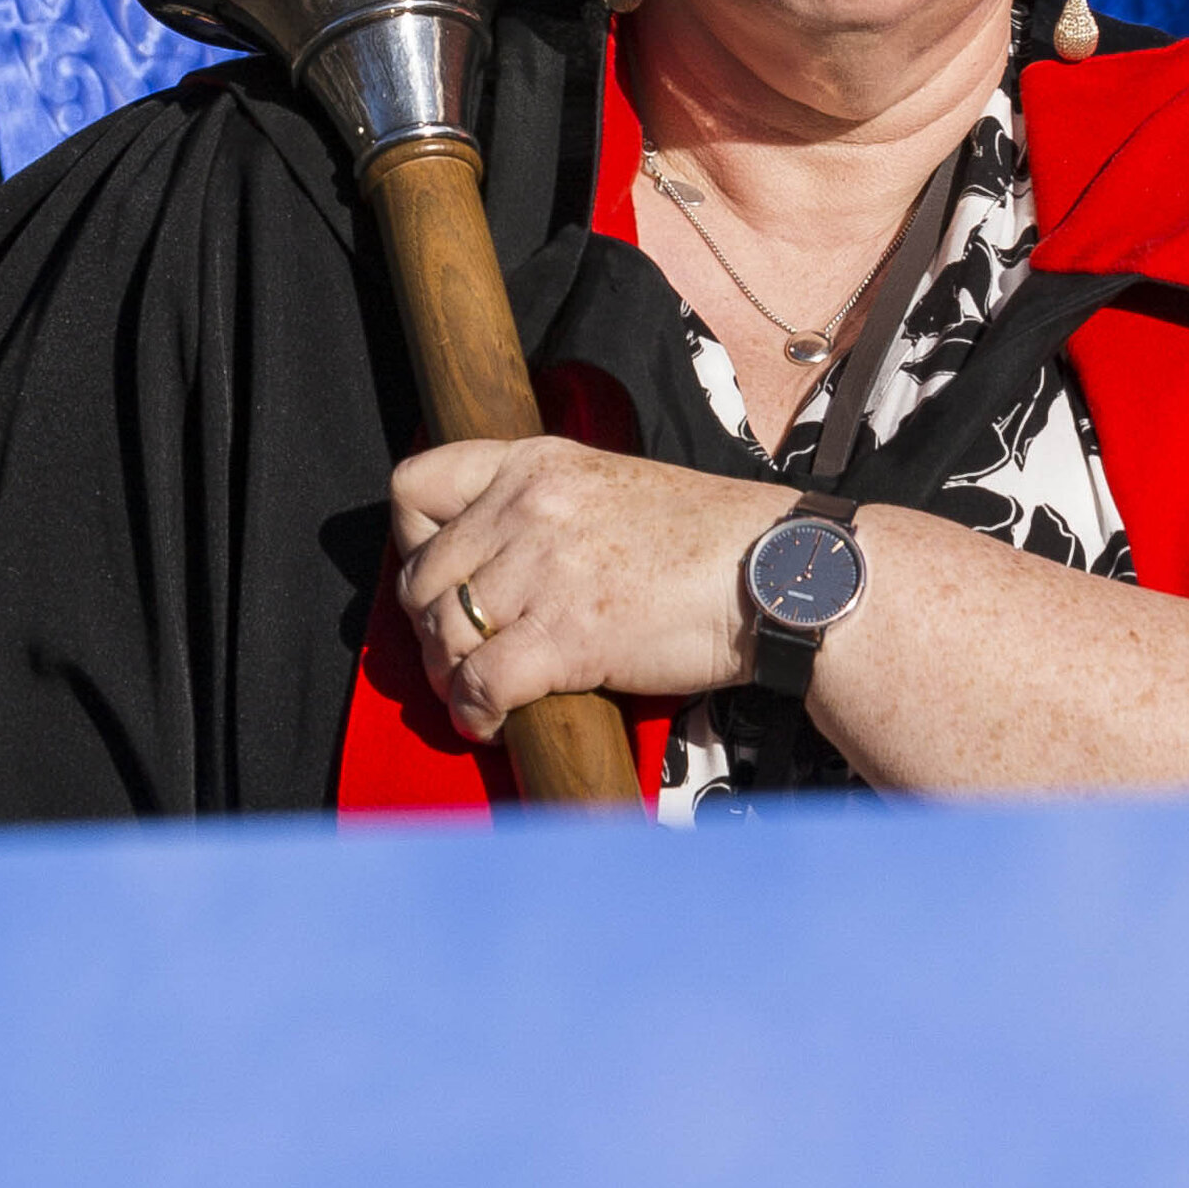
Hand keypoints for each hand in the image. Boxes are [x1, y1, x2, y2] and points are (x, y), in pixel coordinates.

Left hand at [390, 435, 755, 738]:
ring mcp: (544, 571)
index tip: (442, 574)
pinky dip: (476, 714)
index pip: (413, 485)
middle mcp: (528, 508)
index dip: (410, 540)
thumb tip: (492, 565)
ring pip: (442, 633)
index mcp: (535, 463)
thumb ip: (544, 511)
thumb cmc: (708, 540)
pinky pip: (479, 683)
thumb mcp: (610, 490)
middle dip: (431, 626)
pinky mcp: (566, 635)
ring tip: (480, 690)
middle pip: (420, 576)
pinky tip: (495, 724)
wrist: (778, 572)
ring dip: (452, 675)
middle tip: (461, 652)